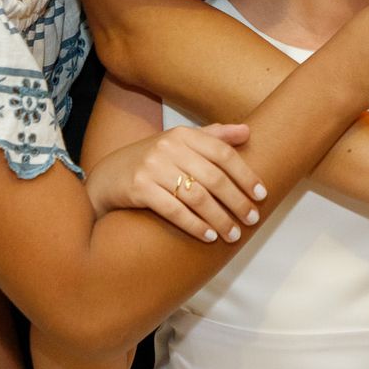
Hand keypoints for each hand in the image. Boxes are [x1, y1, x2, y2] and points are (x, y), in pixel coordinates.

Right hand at [84, 123, 263, 242]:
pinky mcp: (139, 189)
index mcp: (183, 135)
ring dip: (219, 218)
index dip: (245, 175)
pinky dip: (194, 225)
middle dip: (236, 201)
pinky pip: (174, 210)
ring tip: (233, 235)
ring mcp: (152, 168)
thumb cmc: (152, 161)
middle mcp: (168, 148)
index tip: (261, 194)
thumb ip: (213, 136)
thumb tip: (248, 132)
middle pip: (213, 177)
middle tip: (252, 219)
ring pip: (196, 197)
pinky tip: (208, 236)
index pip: (223, 153)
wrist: (107, 176)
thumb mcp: (179, 143)